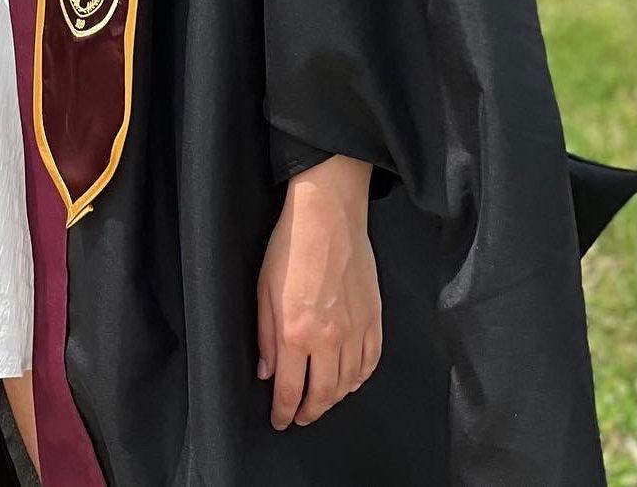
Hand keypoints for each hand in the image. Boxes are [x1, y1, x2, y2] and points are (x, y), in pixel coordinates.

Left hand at [257, 156, 382, 429]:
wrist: (328, 215)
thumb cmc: (290, 245)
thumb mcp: (263, 289)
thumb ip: (265, 335)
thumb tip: (266, 371)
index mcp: (295, 332)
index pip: (289, 389)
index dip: (283, 411)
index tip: (279, 420)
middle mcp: (328, 339)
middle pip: (322, 394)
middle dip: (308, 412)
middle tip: (299, 417)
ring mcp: (355, 330)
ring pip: (347, 383)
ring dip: (333, 399)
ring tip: (321, 400)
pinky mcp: (373, 319)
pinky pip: (370, 362)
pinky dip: (359, 379)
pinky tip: (349, 380)